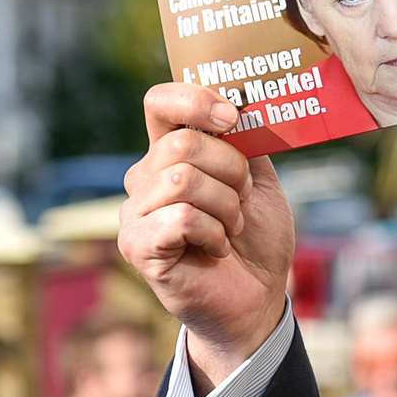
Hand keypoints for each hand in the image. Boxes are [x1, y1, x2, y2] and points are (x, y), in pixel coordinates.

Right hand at [119, 83, 293, 391]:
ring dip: (226, 207)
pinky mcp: (138, 246)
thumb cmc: (256, 238)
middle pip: (182, 144)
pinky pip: (181, 217)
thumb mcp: (260, 180)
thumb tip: (240, 104)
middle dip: (231, 171)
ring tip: (231, 229)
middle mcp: (145, 177)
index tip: (232, 118)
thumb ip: (246, 142)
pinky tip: (217, 249)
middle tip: (243, 201)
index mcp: (172, 152)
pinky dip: (214, 233)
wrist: (258, 296)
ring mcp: (136, 213)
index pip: (161, 102)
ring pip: (183, 180)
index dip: (195, 99)